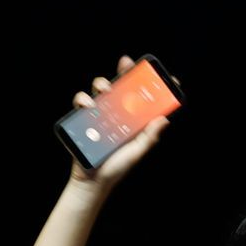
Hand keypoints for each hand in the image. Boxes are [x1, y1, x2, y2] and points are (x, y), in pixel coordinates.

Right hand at [68, 56, 171, 189]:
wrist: (93, 181)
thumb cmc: (117, 167)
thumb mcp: (136, 152)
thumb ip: (149, 137)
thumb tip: (164, 119)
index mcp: (131, 120)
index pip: (140, 97)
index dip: (148, 84)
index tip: (159, 74)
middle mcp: (116, 114)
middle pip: (120, 86)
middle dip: (123, 71)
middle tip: (126, 63)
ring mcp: (99, 115)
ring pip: (99, 89)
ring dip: (102, 83)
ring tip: (106, 89)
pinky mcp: (82, 119)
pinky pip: (81, 103)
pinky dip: (83, 100)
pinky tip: (89, 105)